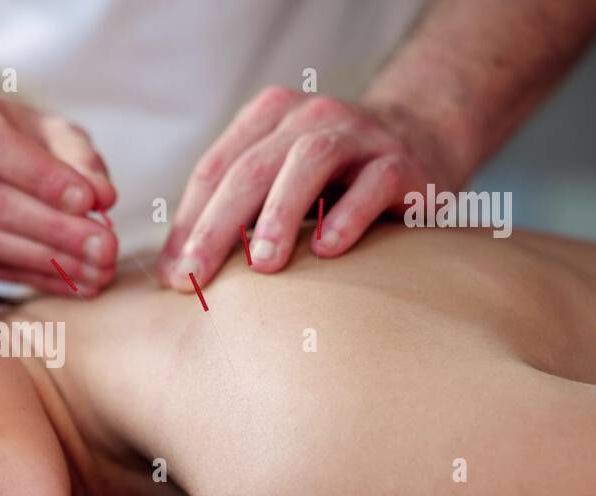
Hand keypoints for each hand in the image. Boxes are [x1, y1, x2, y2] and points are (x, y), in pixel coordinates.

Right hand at [0, 84, 118, 295]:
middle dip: (54, 229)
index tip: (90, 201)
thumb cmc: (16, 135)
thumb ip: (79, 158)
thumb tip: (102, 197)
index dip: (41, 177)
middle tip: (105, 248)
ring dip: (46, 262)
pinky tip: (73, 281)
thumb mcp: (52, 131)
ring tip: (97, 271)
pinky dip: (33, 277)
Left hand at [158, 86, 459, 288]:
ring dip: (280, 215)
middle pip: (251, 168)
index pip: (215, 170)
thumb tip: (174, 275)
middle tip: (196, 278)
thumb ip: (231, 214)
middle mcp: (308, 117)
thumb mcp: (277, 183)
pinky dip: (348, 216)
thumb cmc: (331, 180)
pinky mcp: (400, 161)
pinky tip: (328, 251)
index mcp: (267, 119)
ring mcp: (357, 134)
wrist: (422, 143)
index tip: (173, 277)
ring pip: (309, 163)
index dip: (189, 223)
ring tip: (261, 265)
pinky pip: (373, 184)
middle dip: (216, 226)